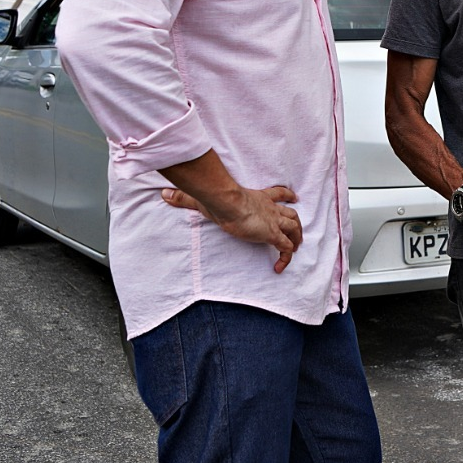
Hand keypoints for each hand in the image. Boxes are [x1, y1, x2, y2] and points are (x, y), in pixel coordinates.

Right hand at [161, 184, 302, 272]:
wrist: (229, 203)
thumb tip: (165, 194)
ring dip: (296, 238)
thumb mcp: (204, 198)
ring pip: (294, 228)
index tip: (294, 197)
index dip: (287, 196)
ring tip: (296, 248)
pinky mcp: (272, 234)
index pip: (278, 194)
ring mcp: (272, 221)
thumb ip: (185, 197)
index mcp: (259, 197)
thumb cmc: (219, 199)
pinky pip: (285, 248)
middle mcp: (270, 209)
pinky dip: (286, 257)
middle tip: (298, 231)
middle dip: (296, 222)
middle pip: (291, 213)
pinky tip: (280, 268)